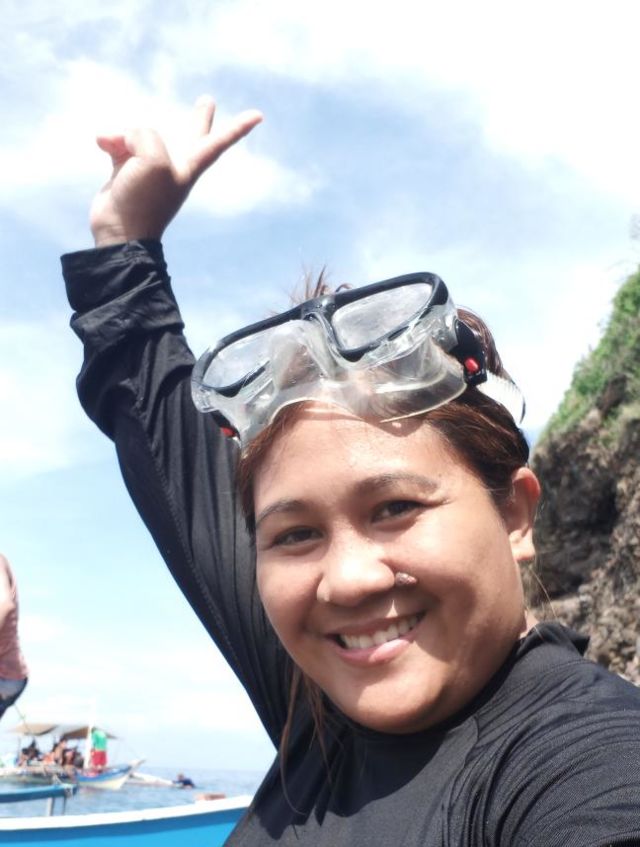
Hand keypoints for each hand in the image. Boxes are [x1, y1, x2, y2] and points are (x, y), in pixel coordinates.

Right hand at [89, 96, 262, 246]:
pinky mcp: (127, 171)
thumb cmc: (144, 200)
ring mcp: (150, 169)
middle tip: (207, 100)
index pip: (217, 143)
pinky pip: (119, 144)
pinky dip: (110, 141)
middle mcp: (173, 165)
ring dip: (124, 135)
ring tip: (112, 144)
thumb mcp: (152, 159)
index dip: (237, 128)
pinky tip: (102, 143)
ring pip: (140, 135)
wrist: (120, 232)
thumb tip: (123, 139)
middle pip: (190, 136)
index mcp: (189, 166)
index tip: (259, 116)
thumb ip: (145, 136)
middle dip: (199, 118)